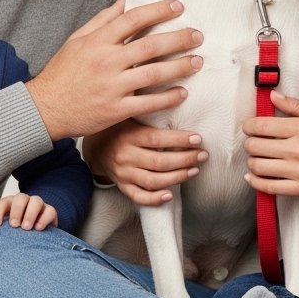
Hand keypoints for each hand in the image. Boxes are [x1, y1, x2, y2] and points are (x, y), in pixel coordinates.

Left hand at [0, 194, 57, 230]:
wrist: (36, 227)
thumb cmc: (16, 225)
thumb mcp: (3, 223)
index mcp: (9, 203)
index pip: (2, 203)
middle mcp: (24, 201)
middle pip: (20, 198)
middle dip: (16, 211)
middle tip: (14, 225)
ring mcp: (38, 205)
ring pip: (36, 201)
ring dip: (30, 213)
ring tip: (26, 227)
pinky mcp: (50, 211)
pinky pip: (49, 211)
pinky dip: (44, 218)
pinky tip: (38, 228)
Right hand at [28, 0, 203, 140]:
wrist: (46, 108)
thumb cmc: (62, 73)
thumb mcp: (77, 40)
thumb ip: (102, 20)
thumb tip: (123, 1)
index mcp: (98, 42)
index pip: (133, 19)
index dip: (158, 11)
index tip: (178, 6)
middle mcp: (107, 62)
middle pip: (150, 46)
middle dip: (178, 39)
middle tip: (198, 35)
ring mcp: (112, 87)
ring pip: (154, 74)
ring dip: (180, 67)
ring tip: (198, 61)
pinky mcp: (116, 110)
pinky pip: (148, 103)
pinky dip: (167, 98)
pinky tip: (182, 92)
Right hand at [82, 120, 206, 205]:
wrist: (95, 146)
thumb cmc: (121, 128)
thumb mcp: (130, 115)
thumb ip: (150, 112)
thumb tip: (179, 98)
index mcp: (129, 136)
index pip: (157, 139)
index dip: (179, 140)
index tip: (198, 138)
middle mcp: (125, 156)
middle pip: (159, 162)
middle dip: (185, 159)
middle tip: (203, 155)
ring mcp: (123, 174)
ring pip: (152, 181)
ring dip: (177, 177)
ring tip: (195, 170)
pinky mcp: (123, 186)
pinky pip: (138, 197)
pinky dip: (154, 199)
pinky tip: (170, 195)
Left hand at [242, 91, 298, 199]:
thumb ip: (295, 105)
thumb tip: (272, 96)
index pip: (261, 126)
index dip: (248, 126)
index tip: (249, 127)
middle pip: (255, 146)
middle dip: (249, 143)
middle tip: (253, 143)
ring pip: (258, 166)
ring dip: (251, 162)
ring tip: (256, 158)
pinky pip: (268, 187)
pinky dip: (255, 182)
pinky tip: (253, 177)